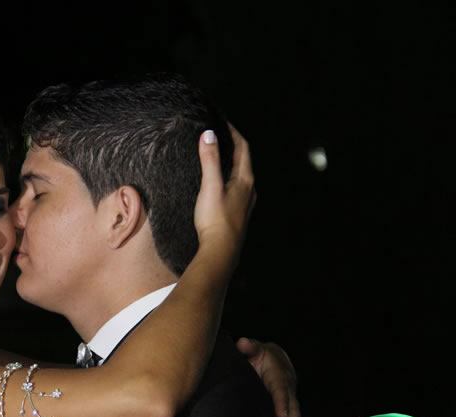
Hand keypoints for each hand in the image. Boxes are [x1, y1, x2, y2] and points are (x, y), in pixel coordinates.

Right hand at [194, 126, 255, 260]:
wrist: (221, 251)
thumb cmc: (216, 219)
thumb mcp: (210, 186)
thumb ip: (209, 160)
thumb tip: (209, 134)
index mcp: (245, 180)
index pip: (243, 148)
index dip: (234, 133)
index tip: (223, 122)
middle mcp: (250, 190)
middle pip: (244, 161)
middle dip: (233, 146)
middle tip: (220, 136)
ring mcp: (245, 203)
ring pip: (242, 176)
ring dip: (232, 163)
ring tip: (220, 157)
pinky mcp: (238, 214)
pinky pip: (237, 189)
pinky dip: (230, 179)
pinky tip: (221, 185)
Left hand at [237, 337, 306, 416]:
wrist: (274, 358)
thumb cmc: (260, 355)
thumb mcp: (254, 348)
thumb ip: (249, 347)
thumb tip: (243, 343)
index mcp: (279, 376)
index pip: (280, 389)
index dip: (281, 402)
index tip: (281, 415)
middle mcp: (287, 390)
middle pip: (293, 409)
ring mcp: (289, 402)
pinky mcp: (288, 411)